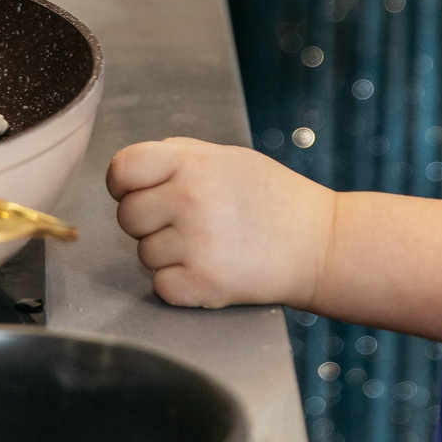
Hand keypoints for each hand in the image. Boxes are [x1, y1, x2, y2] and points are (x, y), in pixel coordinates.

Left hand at [107, 138, 336, 308]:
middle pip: (126, 216)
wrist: (319, 244)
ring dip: (167, 255)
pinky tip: (209, 269)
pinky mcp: (203, 284)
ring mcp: (195, 244)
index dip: (123, 183)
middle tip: (184, 223)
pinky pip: (161, 285)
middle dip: (148, 222)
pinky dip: (179, 284)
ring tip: (208, 245)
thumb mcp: (229, 158)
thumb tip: (134, 167)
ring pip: (143, 254)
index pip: (122, 168)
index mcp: (193, 163)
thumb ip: (180, 156)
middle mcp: (189, 199)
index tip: (137, 192)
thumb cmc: (273, 198)